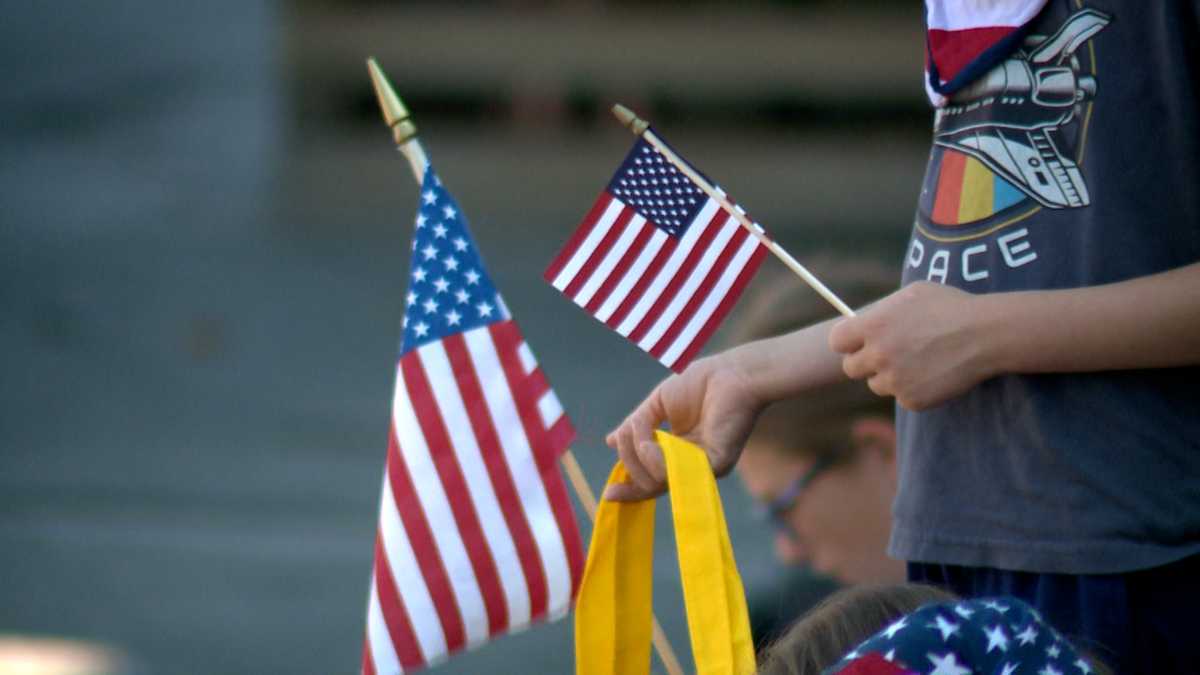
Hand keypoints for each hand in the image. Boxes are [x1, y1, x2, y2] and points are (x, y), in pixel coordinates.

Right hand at [603, 355, 764, 501]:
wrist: (729, 373)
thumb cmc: (698, 383)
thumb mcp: (656, 405)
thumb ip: (635, 425)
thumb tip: (610, 441)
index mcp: (677, 454)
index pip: (650, 477)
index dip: (630, 485)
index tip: (609, 492)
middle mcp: (690, 466)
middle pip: (650, 484)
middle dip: (628, 463)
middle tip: (621, 437)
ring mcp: (702, 467)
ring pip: (659, 482)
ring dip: (638, 458)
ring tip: (637, 431)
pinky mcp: (715, 464)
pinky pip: (678, 474)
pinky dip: (656, 460)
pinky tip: (650, 442)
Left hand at [828, 282, 992, 410]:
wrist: (986, 335)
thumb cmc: (951, 308)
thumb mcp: (912, 295)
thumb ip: (882, 312)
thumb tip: (862, 320)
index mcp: (872, 326)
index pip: (837, 341)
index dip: (848, 342)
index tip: (857, 343)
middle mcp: (878, 354)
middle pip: (851, 368)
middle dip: (866, 362)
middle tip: (887, 355)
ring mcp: (894, 380)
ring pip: (877, 384)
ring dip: (890, 377)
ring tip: (918, 361)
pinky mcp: (912, 399)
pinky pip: (902, 397)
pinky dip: (914, 389)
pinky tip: (934, 373)